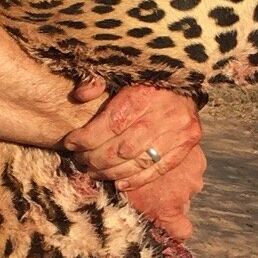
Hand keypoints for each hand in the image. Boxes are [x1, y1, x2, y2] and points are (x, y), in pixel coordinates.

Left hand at [61, 83, 205, 237]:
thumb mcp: (122, 74)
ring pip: (137, 163)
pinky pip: (157, 170)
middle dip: (95, 158)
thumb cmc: (147, 80)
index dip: (86, 138)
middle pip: (121, 148)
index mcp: (143, 95)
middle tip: (80, 160)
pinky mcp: (185, 147)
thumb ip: (98, 82)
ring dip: (110, 172)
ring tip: (94, 172)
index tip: (70, 143)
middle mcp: (162, 116)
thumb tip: (79, 96)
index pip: (109, 124)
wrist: (187, 82)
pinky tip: (118, 183)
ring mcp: (177, 134)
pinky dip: (135, 180)